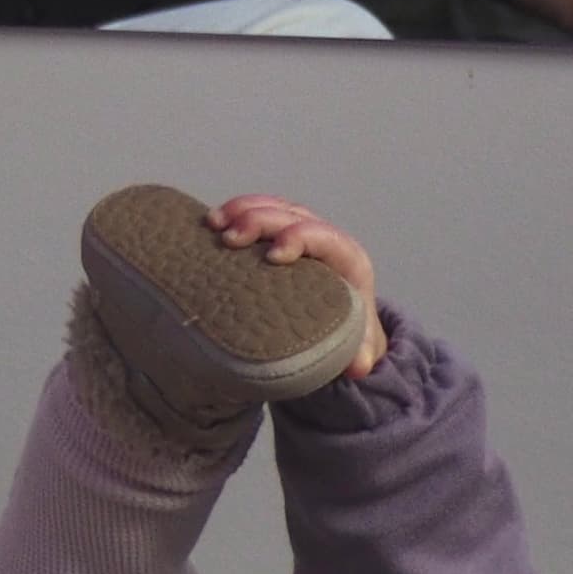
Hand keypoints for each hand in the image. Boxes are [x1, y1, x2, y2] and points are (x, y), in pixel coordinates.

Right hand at [208, 194, 385, 375]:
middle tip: (229, 239)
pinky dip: (236, 212)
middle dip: (260, 221)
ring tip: (214, 224)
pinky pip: (259, 210)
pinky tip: (212, 223)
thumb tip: (359, 367)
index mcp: (347, 259)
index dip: (299, 238)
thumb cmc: (351, 329)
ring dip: (242, 209)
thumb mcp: (358, 342)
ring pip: (273, 206)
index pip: (324, 237)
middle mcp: (324, 237)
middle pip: (292, 215)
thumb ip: (360, 354)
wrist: (346, 318)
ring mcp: (300, 230)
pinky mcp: (278, 231)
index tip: (273, 256)